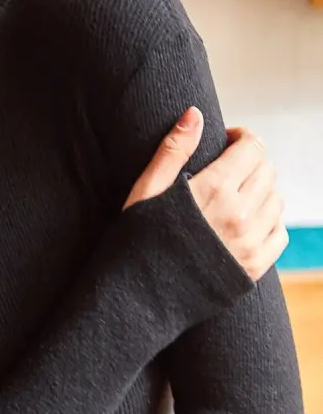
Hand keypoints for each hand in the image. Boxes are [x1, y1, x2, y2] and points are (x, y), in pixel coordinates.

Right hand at [123, 106, 287, 281]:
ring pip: (276, 200)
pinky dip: (269, 223)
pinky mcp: (253, 269)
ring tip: (235, 196)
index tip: (226, 142)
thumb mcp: (145, 191)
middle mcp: (239, 215)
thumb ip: (173, 150)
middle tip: (228, 169)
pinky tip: (246, 223)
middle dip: (251, 162)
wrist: (137, 300)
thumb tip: (195, 113)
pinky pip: (279, 234)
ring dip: (261, 191)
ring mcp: (250, 244)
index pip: (252, 148)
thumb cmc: (134, 242)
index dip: (241, 138)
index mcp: (213, 190)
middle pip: (267, 171)